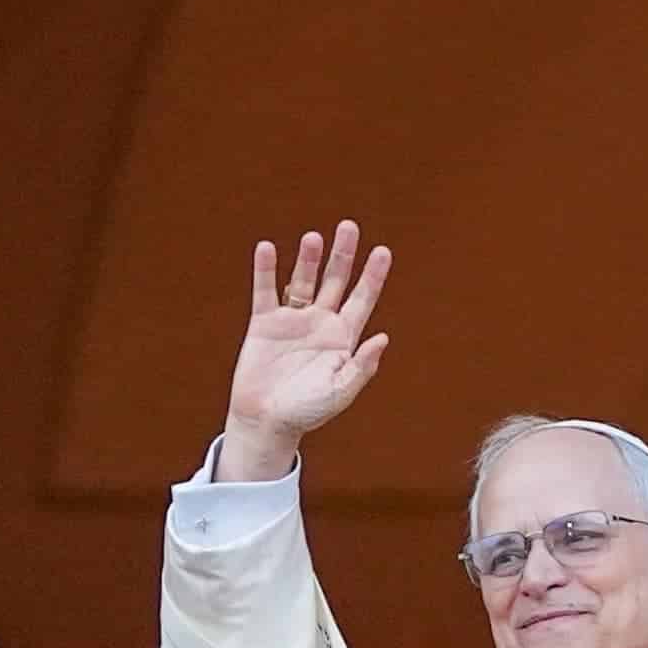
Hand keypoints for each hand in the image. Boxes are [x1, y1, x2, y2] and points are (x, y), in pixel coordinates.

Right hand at [218, 220, 391, 480]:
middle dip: (343, 255)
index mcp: (342, 338)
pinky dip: (265, 271)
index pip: (362, 300)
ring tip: (314, 238)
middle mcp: (320, 324)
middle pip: (336, 281)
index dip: (373, 276)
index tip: (383, 251)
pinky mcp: (264, 323)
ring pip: (303, 281)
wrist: (267, 421)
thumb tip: (383, 338)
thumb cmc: (307, 412)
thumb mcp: (340, 392)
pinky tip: (267, 249)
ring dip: (308, 259)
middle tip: (349, 226)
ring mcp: (292, 321)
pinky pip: (265, 291)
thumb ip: (361, 367)